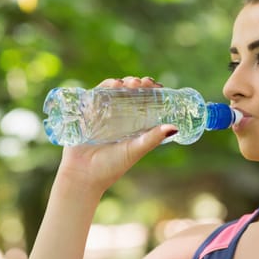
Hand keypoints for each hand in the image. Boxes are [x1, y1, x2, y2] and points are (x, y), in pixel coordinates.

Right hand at [56, 76, 177, 195]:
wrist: (83, 176)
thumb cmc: (111, 167)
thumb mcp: (135, 149)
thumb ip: (153, 139)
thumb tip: (175, 127)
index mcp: (131, 125)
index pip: (143, 102)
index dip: (150, 91)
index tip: (157, 86)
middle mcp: (117, 116)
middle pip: (128, 93)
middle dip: (137, 83)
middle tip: (143, 82)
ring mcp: (101, 113)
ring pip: (113, 91)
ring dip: (123, 82)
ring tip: (130, 83)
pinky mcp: (87, 112)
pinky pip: (95, 94)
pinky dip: (105, 86)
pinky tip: (114, 84)